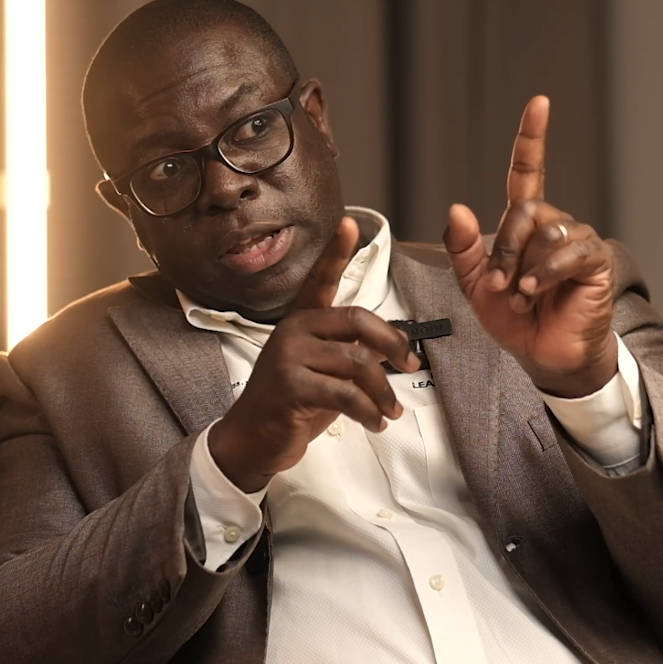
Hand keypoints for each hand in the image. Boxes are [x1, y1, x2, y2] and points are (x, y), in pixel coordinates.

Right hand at [208, 217, 421, 492]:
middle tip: (410, 366)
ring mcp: (288, 357)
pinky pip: (345, 394)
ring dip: (382, 392)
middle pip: (356, 320)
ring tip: (390, 412)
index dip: (336, 251)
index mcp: (301, 320)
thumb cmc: (291, 404)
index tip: (350, 223)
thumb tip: (395, 351)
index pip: (321, 279)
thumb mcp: (323, 372)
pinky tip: (374, 424)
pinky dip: (368, 412)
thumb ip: (350, 354)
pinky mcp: (290, 386)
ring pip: (357, 363)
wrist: (251, 440)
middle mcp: (293, 330)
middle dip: (392, 344)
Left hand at [443, 96, 617, 397]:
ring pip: (545, 230)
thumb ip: (463, 249)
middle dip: (503, 249)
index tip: (539, 104)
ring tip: (520, 297)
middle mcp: (552, 227)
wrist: (543, 355)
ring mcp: (577, 242)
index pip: (527, 173)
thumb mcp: (474, 285)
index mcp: (523, 226)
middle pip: (524, 210)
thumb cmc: (515, 319)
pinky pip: (569, 251)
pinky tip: (535, 292)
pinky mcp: (595, 262)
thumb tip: (458, 208)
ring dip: (522, 268)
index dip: (532, 139)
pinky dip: (545, 273)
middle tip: (496, 285)